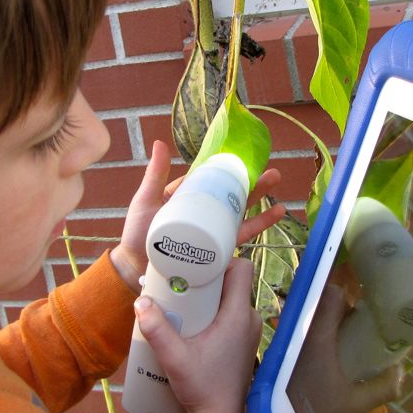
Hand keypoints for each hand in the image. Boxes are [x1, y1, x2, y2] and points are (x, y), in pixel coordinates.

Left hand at [109, 140, 286, 291]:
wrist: (136, 269)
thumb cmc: (137, 234)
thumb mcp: (146, 200)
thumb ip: (155, 175)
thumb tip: (160, 142)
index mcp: (188, 197)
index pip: (212, 179)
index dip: (230, 169)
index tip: (246, 158)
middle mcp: (203, 212)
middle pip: (232, 194)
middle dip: (252, 182)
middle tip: (272, 171)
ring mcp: (211, 230)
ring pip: (240, 211)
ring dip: (260, 200)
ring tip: (276, 186)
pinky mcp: (217, 248)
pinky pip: (240, 235)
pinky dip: (260, 225)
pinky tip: (276, 213)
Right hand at [133, 258, 261, 412]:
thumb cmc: (203, 390)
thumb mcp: (174, 358)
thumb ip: (155, 329)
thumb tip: (140, 302)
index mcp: (238, 316)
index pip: (242, 268)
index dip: (221, 260)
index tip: (196, 265)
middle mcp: (248, 319)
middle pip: (232, 282)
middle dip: (207, 279)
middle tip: (182, 285)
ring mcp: (248, 331)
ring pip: (231, 298)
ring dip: (209, 297)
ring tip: (183, 304)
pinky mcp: (243, 341)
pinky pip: (231, 314)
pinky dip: (214, 312)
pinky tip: (193, 322)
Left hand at [288, 281, 402, 412]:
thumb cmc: (317, 411)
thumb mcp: (356, 404)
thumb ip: (383, 387)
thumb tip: (400, 370)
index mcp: (319, 335)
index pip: (333, 294)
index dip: (349, 300)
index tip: (359, 317)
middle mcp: (301, 329)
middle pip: (322, 302)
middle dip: (340, 312)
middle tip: (353, 332)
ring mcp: (288, 337)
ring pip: (310, 315)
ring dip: (326, 323)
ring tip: (340, 344)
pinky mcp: (281, 348)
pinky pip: (300, 328)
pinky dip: (313, 333)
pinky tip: (324, 355)